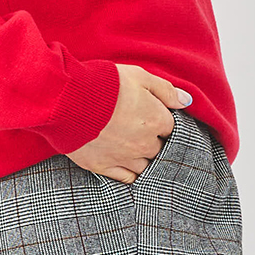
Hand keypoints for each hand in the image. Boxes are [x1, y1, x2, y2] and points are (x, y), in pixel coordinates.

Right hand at [65, 63, 192, 182]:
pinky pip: (126, 179)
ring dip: (144, 159)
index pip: (173, 129)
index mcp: (156, 120)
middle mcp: (145, 144)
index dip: (163, 122)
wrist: (66, 98)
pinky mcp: (103, 167)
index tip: (153, 116)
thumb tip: (187, 101)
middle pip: (161, 150)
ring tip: (133, 147)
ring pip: (146, 167)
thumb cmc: (104, 83)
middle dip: (155, 141)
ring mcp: (124, 158)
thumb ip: (166, 90)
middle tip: (141, 130)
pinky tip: (127, 165)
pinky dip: (130, 173)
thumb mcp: (139, 76)